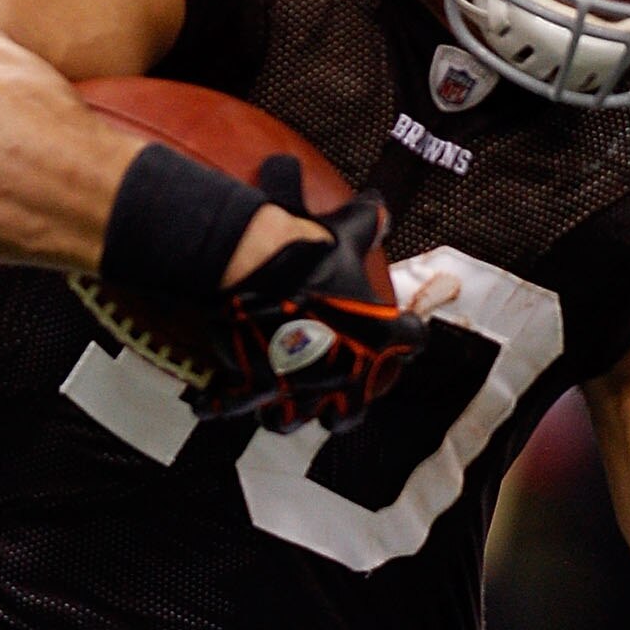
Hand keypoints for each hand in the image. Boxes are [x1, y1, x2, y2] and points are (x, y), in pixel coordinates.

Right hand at [202, 159, 424, 433]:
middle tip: (336, 387)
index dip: (406, 336)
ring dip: (288, 413)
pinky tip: (217, 401)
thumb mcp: (344, 236)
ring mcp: (297, 387)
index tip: (401, 331)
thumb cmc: (308, 255)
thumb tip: (379, 209)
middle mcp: (342, 375)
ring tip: (282, 400)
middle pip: (350, 411)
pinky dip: (225, 404)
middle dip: (344, 406)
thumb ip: (366, 226)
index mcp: (377, 339)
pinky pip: (237, 405)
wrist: (256, 264)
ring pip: (293, 420)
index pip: (411, 342)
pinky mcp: (255, 387)